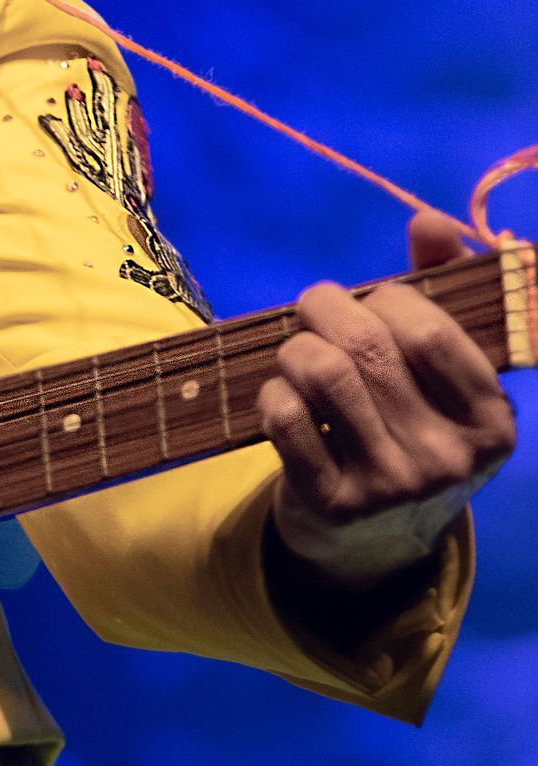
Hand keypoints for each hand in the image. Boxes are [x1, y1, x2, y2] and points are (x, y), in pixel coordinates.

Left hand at [262, 210, 516, 590]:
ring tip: (298, 352)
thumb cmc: (410, 430)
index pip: (428, 329)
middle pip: (366, 345)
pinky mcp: (331, 504)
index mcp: (492, 422)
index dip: (384, 298)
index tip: (367, 300)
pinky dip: (272, 392)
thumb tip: (430, 223)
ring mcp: (390, 486)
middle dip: (325, 308)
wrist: (374, 542)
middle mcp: (448, 459)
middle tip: (313, 308)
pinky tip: (284, 397)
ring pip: (320, 373)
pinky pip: (284, 417)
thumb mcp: (442, 375)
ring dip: (295, 347)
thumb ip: (442, 290)